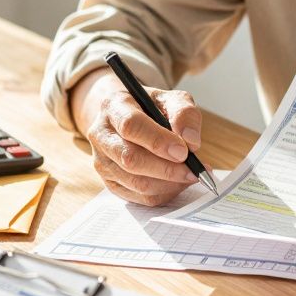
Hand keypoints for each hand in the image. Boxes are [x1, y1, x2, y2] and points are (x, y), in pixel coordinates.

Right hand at [76, 69, 201, 205]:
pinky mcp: (111, 183)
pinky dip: (165, 192)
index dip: (158, 141)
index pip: (131, 126)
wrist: (129, 118)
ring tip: (190, 174)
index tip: (183, 151)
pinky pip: (140, 197)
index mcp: (114, 106)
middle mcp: (101, 135)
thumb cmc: (152, 108)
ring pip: (136, 182)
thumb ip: (184, 113)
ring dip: (169, 183)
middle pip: (130, 159)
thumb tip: (191, 141)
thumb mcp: (171, 98)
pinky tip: (178, 182)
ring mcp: (103, 162)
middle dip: (167, 168)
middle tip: (194, 170)